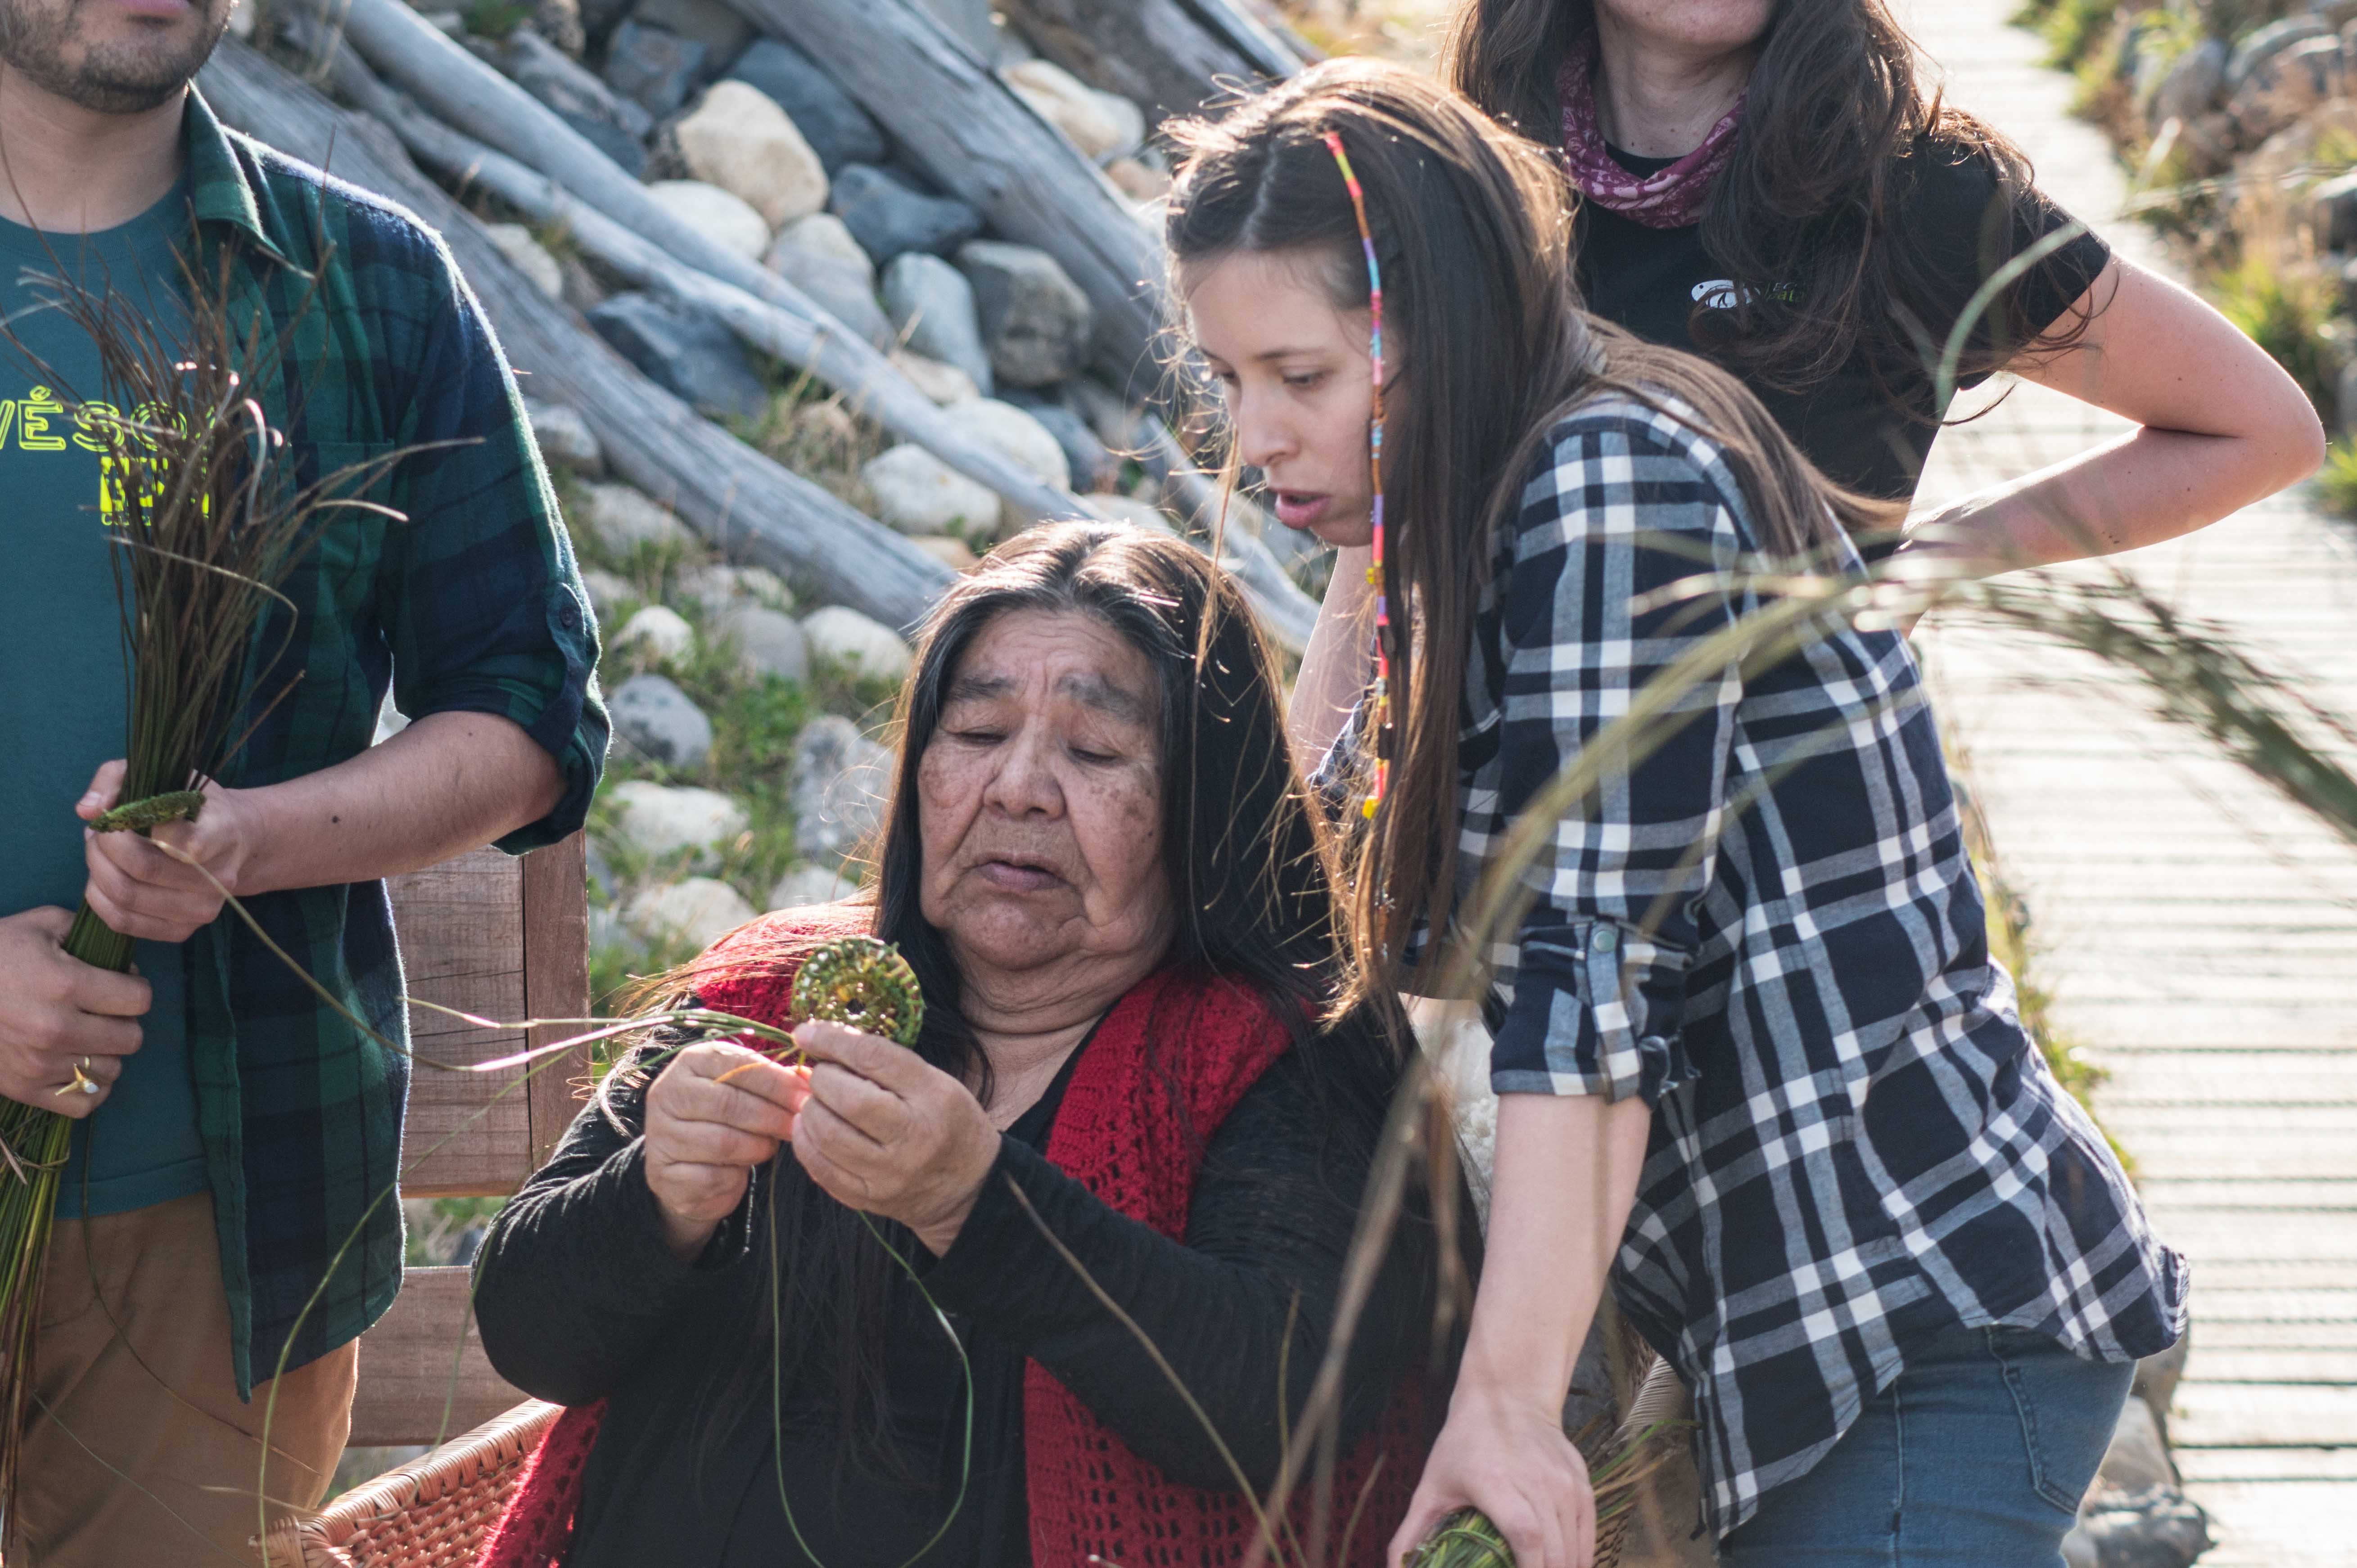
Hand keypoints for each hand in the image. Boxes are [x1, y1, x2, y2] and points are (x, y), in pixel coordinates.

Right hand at [0, 907, 150, 1115]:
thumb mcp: (39, 925)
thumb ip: (89, 933)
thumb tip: (127, 959)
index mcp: (64, 984)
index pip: (139, 999)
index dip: (134, 988)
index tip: (119, 985)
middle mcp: (55, 1028)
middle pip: (131, 1038)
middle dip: (124, 1021)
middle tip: (103, 1012)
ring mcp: (39, 1064)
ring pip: (112, 1071)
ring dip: (106, 1054)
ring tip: (86, 1036)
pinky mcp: (24, 1089)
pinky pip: (85, 1104)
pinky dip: (89, 1089)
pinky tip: (77, 1066)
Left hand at [77, 761, 262, 941]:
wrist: (236, 839)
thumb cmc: (193, 803)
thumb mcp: (164, 774)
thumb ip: (118, 779)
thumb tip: (87, 810)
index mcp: (224, 832)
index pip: (185, 843)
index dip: (138, 826)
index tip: (128, 812)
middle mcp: (220, 876)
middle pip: (143, 868)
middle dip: (104, 846)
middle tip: (98, 831)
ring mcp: (205, 908)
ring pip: (128, 896)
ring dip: (97, 871)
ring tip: (98, 853)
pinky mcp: (185, 930)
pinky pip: (124, 922)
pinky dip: (99, 900)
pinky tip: (101, 879)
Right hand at [643, 1040, 809, 1259]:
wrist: (690, 1166)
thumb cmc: (729, 1118)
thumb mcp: (750, 1091)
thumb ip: (777, 1082)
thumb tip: (811, 1078)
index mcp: (691, 1061)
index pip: (737, 1065)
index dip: (777, 1083)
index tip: (806, 1098)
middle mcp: (667, 1093)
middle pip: (727, 1103)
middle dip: (771, 1117)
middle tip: (797, 1127)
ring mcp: (660, 1135)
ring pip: (720, 1142)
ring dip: (756, 1147)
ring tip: (769, 1147)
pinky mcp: (662, 1174)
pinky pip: (710, 1177)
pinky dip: (735, 1178)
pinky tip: (741, 1173)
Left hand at [789, 1019, 1000, 1255]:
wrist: (969, 1185)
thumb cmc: (947, 1120)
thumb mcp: (933, 1081)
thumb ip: (885, 1063)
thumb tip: (822, 1044)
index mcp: (933, 1096)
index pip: (873, 1058)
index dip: (832, 1040)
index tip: (807, 1032)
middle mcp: (913, 1137)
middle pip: (848, 1099)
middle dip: (821, 1079)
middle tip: (823, 1075)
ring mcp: (889, 1173)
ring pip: (828, 1135)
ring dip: (810, 1110)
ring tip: (817, 1101)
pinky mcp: (869, 1197)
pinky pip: (821, 1169)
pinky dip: (806, 1142)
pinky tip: (811, 1128)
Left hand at [1389, 1378, 1595, 1567]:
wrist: (1507, 1398)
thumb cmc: (1465, 1444)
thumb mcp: (1432, 1485)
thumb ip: (1411, 1533)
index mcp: (1496, 1483)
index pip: (1525, 1535)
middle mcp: (1536, 1482)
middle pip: (1554, 1550)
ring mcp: (1563, 1483)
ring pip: (1574, 1547)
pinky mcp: (1581, 1483)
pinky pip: (1588, 1532)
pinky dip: (1580, 1557)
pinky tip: (1567, 1567)